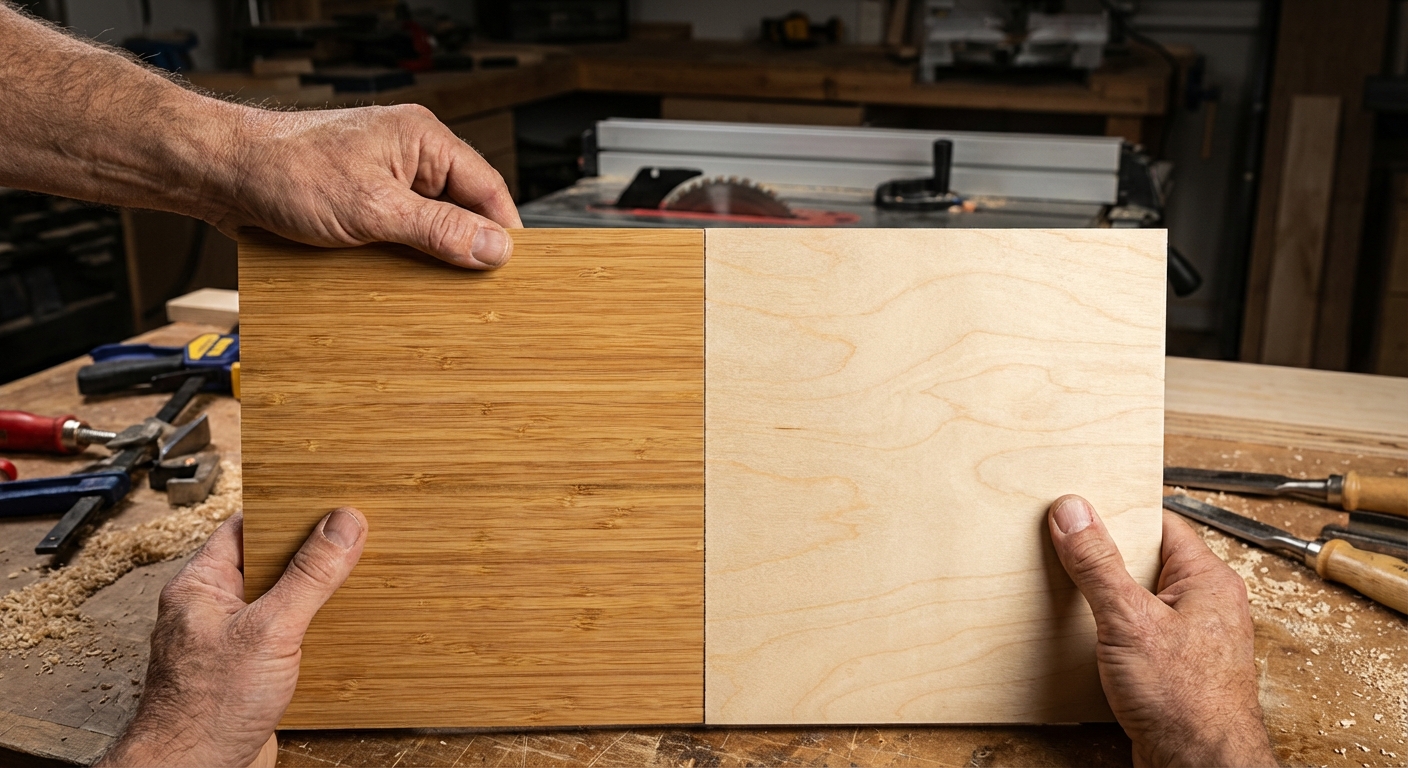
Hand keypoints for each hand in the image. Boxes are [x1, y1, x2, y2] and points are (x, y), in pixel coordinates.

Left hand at [97, 508, 367, 766]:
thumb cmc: (205, 709)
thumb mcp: (269, 630)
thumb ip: (308, 576)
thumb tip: (344, 524)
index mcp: (201, 586)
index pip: (247, 527)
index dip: (288, 511)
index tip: (330, 499)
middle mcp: (213, 610)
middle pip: (269, 562)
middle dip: (311, 551)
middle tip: (355, 533)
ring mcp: (231, 642)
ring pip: (281, 600)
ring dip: (316, 592)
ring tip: (357, 576)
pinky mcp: (250, 673)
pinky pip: (287, 636)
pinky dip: (315, 628)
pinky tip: (342, 628)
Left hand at [210, 104, 519, 268]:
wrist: (220, 173)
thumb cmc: (285, 170)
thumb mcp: (373, 209)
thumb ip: (438, 230)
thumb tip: (494, 248)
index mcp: (423, 138)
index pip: (488, 188)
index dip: (503, 233)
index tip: (511, 273)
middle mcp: (409, 154)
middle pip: (462, 209)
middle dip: (465, 248)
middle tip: (471, 288)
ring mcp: (384, 178)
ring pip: (430, 226)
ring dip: (429, 257)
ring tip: (430, 286)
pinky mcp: (361, 202)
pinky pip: (399, 233)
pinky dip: (401, 258)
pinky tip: (397, 279)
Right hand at [1047, 495, 1275, 767]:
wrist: (1199, 765)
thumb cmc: (1187, 702)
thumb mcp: (1129, 620)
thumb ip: (1098, 564)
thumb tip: (1074, 513)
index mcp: (1208, 580)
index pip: (1159, 524)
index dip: (1118, 514)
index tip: (1079, 509)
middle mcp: (1205, 604)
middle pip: (1145, 560)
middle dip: (1104, 557)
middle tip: (1065, 547)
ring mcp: (1191, 636)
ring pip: (1139, 598)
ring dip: (1104, 596)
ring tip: (1070, 589)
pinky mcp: (1173, 666)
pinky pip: (1136, 630)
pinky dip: (1109, 628)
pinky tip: (1085, 633)